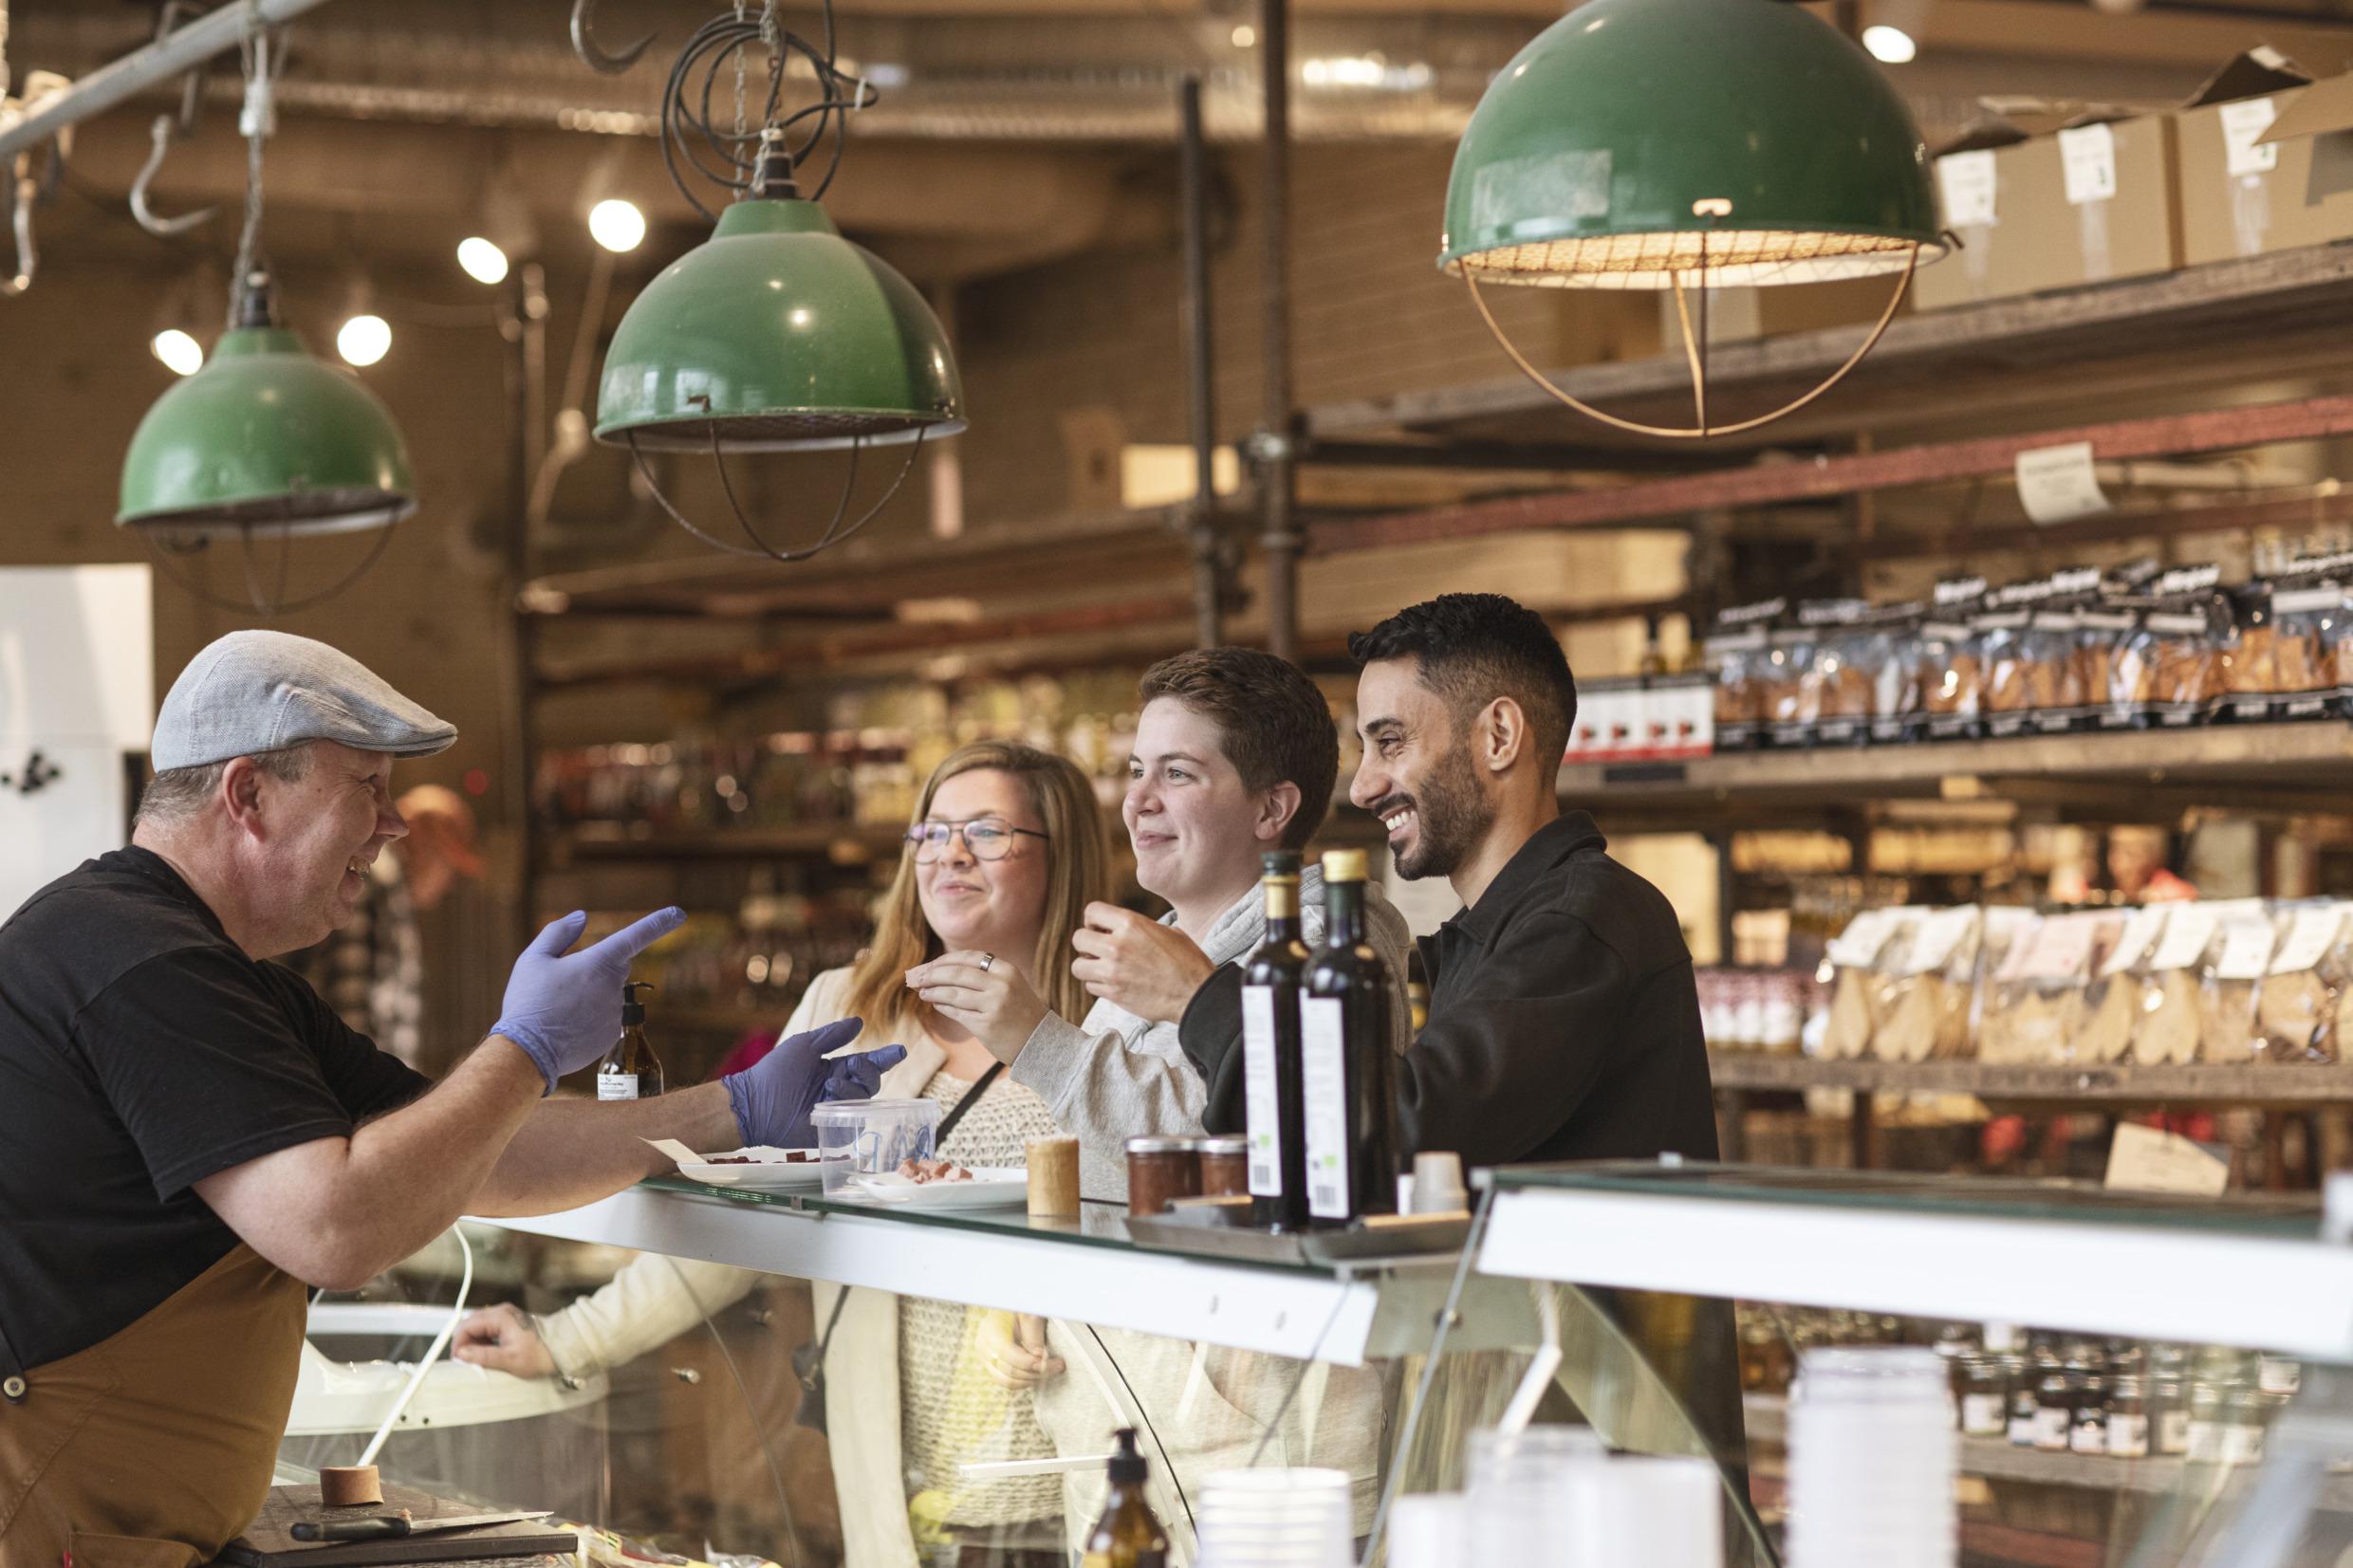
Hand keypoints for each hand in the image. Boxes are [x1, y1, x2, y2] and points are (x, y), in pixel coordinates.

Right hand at [451, 1303, 556, 1378]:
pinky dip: (482, 1341)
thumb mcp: (509, 1360)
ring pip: (478, 1327)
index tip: (457, 1359)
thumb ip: (483, 1356)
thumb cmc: (539, 1354)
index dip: (458, 1342)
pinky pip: (487, 1329)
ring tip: (477, 1360)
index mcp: (500, 1317)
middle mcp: (500, 1312)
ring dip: (473, 1343)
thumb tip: (461, 1354)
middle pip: (471, 1324)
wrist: (560, 1349)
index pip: (467, 1325)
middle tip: (465, 1361)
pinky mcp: (507, 1322)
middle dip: (464, 1342)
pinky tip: (486, 1354)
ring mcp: (504, 1316)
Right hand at [492, 907, 686, 1091]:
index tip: (679, 913)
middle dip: (597, 969)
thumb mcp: (533, 958)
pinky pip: (607, 1018)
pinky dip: (592, 1018)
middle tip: (562, 984)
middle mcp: (614, 986)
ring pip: (609, 994)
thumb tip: (582, 917)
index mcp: (598, 962)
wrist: (527, 1053)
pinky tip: (568, 1026)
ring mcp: (617, 1013)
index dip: (659, 922)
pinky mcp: (613, 1034)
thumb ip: (559, 932)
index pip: (635, 936)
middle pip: (616, 967)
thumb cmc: (528, 1002)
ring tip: (560, 1010)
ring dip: (592, 996)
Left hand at [724, 1019, 906, 1146]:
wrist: (755, 1102)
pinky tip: (829, 1103)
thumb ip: (833, 1035)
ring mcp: (836, 1111)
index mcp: (835, 1069)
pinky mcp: (832, 1130)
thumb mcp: (805, 1045)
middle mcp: (839, 1089)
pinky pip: (854, 1123)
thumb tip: (859, 1022)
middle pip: (872, 1082)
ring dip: (851, 1089)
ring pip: (864, 1100)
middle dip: (870, 1071)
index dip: (885, 1058)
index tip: (900, 1051)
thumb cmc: (775, 1071)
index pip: (867, 1063)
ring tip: (829, 1085)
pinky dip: (846, 1110)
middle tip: (855, 1065)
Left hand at [906, 951, 1049, 1062]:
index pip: (969, 957)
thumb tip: (945, 969)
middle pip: (957, 973)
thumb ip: (984, 976)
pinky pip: (956, 1012)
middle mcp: (1001, 985)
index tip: (930, 965)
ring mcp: (993, 1005)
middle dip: (932, 974)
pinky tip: (935, 1004)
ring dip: (933, 991)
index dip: (945, 960)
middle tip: (916, 977)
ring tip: (922, 991)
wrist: (1041, 1042)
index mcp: (1007, 970)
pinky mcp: (985, 1025)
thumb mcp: (1011, 985)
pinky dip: (942, 1006)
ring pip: (952, 993)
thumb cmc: (1022, 1013)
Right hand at [975, 1310, 1063, 1388]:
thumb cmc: (1021, 1308)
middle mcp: (984, 1346)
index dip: (1028, 1361)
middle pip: (1009, 1370)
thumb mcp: (1029, 1314)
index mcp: (991, 1329)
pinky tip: (1039, 1372)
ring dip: (1032, 1379)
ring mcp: (986, 1358)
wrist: (1011, 1309)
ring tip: (1051, 1369)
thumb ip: (1033, 1334)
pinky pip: (1008, 1382)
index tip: (1047, 1360)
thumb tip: (1038, 1357)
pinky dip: (1026, 1381)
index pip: (1007, 1353)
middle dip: (1035, 1371)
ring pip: (1008, 1381)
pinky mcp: (992, 1367)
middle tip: (1058, 1365)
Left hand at [1070, 903, 1214, 1024]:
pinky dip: (1097, 984)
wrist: (1195, 994)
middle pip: (1078, 939)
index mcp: (1130, 923)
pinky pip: (1090, 986)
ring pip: (1078, 966)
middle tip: (1099, 949)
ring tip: (1102, 967)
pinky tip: (1113, 982)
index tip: (1100, 928)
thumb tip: (1122, 928)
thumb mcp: (1167, 931)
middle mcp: (1117, 945)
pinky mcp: (1113, 993)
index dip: (1093, 920)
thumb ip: (1140, 927)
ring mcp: (1112, 971)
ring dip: (1088, 966)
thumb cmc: (1187, 961)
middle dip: (1087, 943)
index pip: (1091, 911)